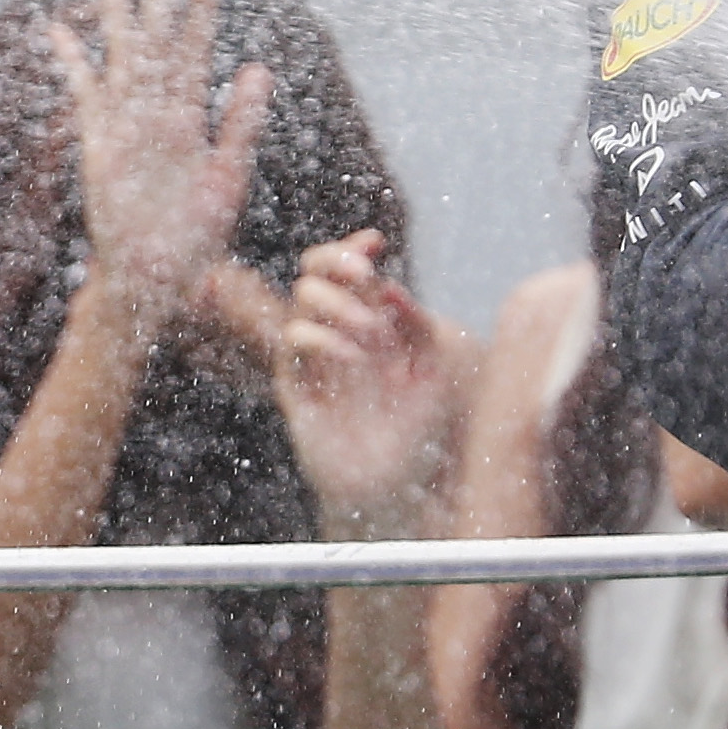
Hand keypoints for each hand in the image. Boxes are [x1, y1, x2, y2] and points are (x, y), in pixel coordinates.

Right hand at [53, 0, 270, 324]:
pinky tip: (59, 33)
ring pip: (119, 53)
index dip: (198, 5)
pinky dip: (72, 64)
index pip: (195, 46)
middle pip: (155, 34)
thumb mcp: (229, 176)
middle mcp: (157, 111)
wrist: (157, 279)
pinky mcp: (97, 144)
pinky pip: (84, 94)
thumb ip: (240, 122)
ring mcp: (124, 124)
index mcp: (192, 115)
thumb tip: (257, 69)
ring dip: (114, 11)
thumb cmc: (197, 239)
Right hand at [219, 232, 464, 533]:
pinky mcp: (294, 383)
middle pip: (313, 270)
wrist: (390, 484)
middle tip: (364, 272)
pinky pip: (295, 339)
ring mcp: (312, 356)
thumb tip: (390, 287)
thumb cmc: (414, 429)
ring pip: (303, 298)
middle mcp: (334, 331)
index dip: (354, 247)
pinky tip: (356, 357)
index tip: (376, 243)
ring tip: (373, 330)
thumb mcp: (433, 372)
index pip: (347, 270)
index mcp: (365, 321)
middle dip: (336, 259)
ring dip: (339, 302)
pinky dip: (325, 337)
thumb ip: (419, 327)